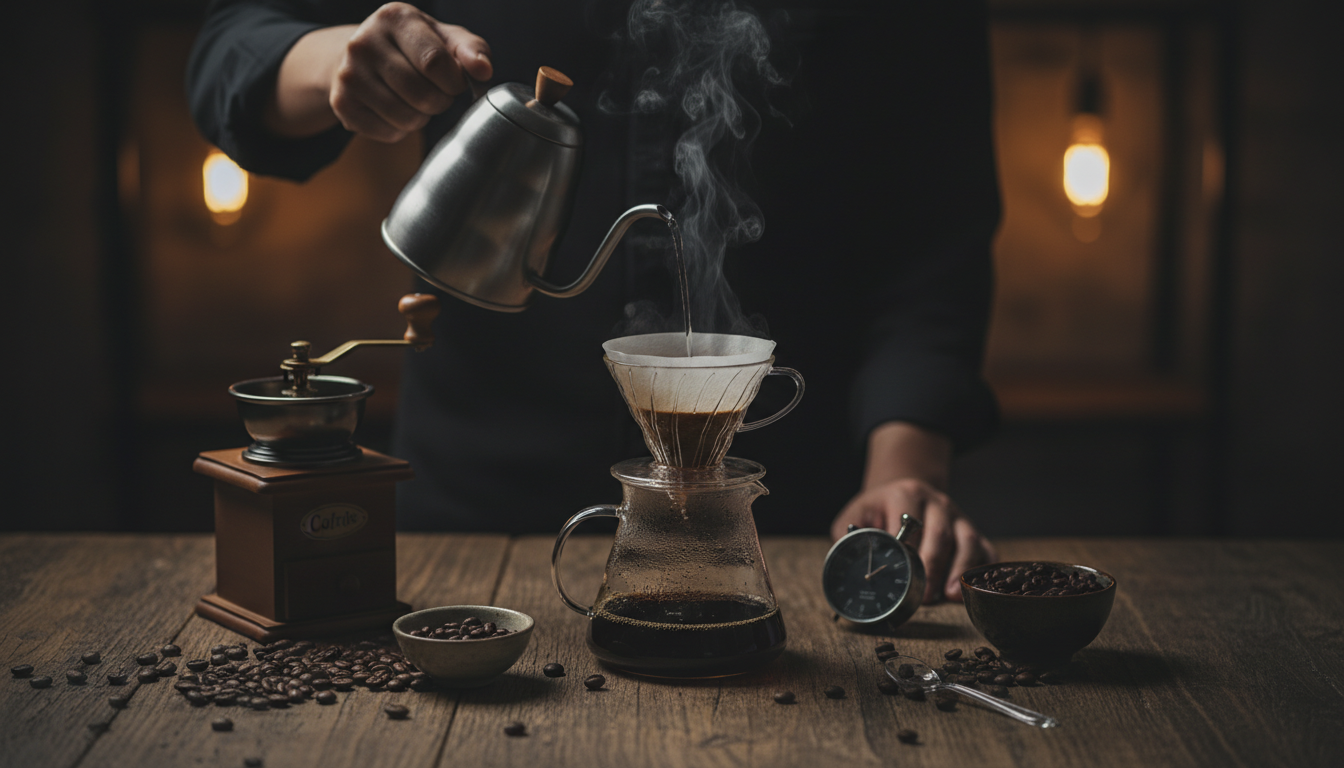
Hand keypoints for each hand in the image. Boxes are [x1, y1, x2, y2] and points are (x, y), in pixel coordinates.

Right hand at [267, 3, 492, 140]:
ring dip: (421, 118)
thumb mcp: (445, 38)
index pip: (434, 62)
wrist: (363, 55)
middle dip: (440, 102)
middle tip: (436, 94)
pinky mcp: (340, 102)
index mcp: (394, 18)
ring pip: (405, 117)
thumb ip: (471, 50)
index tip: (454, 83)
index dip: (453, 82)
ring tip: (416, 101)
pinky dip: (400, 130)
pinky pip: (387, 132)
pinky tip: (396, 111)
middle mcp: (364, 41)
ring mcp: (348, 73)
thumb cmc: (414, 47)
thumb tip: (483, 70)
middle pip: (421, 94)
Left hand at [830, 422, 995, 602]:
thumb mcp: (857, 514)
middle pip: (941, 534)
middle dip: (933, 567)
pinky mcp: (971, 530)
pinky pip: (985, 549)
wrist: (904, 490)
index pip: (910, 522)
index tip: (900, 574)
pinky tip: (971, 590)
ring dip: (959, 570)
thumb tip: (845, 563)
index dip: (907, 550)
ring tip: (948, 596)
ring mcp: (957, 516)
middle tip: (923, 595)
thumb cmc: (877, 510)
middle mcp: (936, 502)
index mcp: (906, 495)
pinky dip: (982, 569)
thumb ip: (850, 535)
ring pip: (967, 540)